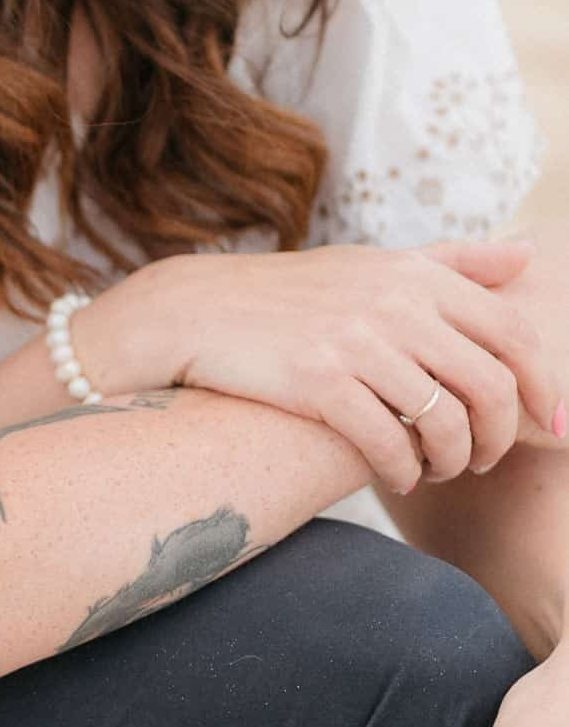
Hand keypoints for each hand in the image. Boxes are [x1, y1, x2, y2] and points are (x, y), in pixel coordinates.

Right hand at [77, 240, 560, 494]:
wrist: (194, 312)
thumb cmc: (289, 293)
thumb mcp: (370, 262)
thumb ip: (451, 260)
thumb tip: (527, 250)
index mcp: (412, 274)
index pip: (513, 334)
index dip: (543, 387)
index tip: (551, 423)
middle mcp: (391, 302)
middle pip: (489, 385)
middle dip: (498, 436)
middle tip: (482, 458)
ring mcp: (354, 340)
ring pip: (443, 421)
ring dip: (451, 460)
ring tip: (436, 469)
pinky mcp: (317, 380)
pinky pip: (388, 441)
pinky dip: (402, 469)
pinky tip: (394, 475)